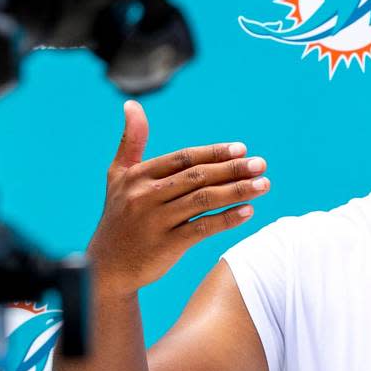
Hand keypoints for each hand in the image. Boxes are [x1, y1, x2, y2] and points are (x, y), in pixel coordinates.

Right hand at [87, 100, 269, 296]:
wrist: (108, 265)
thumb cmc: (120, 216)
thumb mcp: (118, 176)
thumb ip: (131, 141)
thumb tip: (132, 104)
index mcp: (138, 175)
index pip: (184, 158)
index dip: (214, 153)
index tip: (242, 149)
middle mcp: (145, 195)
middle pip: (197, 177)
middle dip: (232, 169)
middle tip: (261, 164)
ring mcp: (155, 220)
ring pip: (203, 200)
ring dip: (237, 191)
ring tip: (263, 185)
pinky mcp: (165, 245)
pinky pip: (202, 228)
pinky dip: (227, 219)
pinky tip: (248, 211)